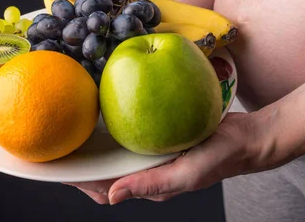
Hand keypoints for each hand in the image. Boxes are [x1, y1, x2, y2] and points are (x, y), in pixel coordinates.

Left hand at [66, 111, 263, 204]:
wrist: (246, 138)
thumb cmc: (220, 159)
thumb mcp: (186, 174)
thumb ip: (150, 185)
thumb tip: (111, 196)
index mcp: (150, 185)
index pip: (106, 188)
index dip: (80, 181)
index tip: (58, 168)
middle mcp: (148, 170)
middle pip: (106, 170)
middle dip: (82, 162)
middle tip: (61, 144)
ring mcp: (154, 152)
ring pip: (118, 150)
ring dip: (97, 144)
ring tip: (76, 128)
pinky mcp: (161, 134)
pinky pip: (135, 131)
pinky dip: (119, 125)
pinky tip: (109, 108)